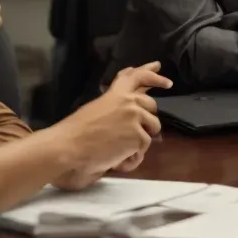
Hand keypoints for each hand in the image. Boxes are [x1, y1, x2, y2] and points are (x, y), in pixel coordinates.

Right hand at [53, 63, 170, 188]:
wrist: (70, 147)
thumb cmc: (76, 132)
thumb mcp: (97, 109)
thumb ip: (115, 105)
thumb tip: (133, 109)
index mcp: (116, 94)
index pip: (138, 77)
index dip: (154, 77)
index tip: (167, 81)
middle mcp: (129, 102)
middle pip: (151, 106)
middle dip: (146, 119)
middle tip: (134, 133)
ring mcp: (136, 117)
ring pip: (152, 128)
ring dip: (140, 139)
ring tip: (118, 148)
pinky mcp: (139, 136)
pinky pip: (143, 149)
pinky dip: (132, 158)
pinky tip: (116, 160)